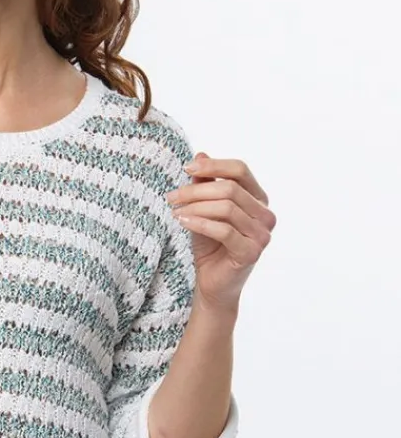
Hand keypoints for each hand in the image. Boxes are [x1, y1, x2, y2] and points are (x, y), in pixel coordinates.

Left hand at [166, 152, 275, 311]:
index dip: (213, 165)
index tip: (186, 168)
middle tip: (171, 197)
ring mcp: (262, 235)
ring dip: (195, 206)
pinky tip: (182, 221)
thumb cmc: (209, 245)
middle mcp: (266, 215)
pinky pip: (223, 230)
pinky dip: (199, 222)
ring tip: (175, 211)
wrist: (212, 283)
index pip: (240, 170)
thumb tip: (201, 154)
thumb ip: (205, 183)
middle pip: (229, 188)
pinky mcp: (251, 252)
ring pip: (226, 208)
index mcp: (258, 199)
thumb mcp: (203, 209)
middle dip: (195, 190)